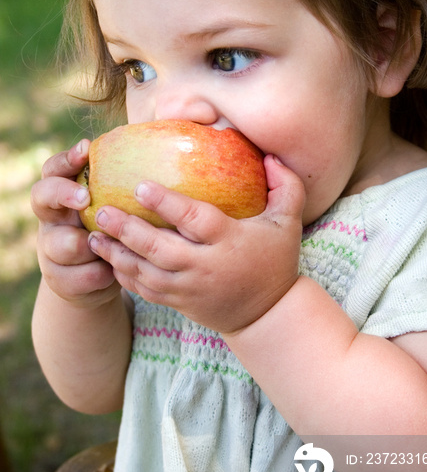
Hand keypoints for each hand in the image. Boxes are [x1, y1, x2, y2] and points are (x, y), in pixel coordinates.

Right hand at [31, 140, 119, 307]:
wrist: (97, 278)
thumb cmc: (114, 230)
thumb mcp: (114, 207)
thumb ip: (124, 187)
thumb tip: (168, 156)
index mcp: (64, 193)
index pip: (54, 168)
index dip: (67, 158)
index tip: (87, 149)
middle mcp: (52, 217)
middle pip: (42, 196)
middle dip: (63, 194)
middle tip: (85, 198)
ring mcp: (51, 248)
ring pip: (61, 243)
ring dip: (86, 244)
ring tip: (109, 243)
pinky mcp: (60, 279)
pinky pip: (79, 276)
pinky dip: (99, 274)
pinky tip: (114, 271)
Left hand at [86, 155, 304, 332]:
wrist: (267, 315)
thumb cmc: (276, 261)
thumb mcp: (288, 223)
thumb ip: (286, 187)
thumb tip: (270, 155)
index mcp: (229, 242)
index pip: (195, 221)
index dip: (166, 204)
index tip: (140, 186)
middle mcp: (206, 266)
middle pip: (160, 249)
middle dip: (128, 230)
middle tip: (101, 211)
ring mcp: (189, 288)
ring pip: (146, 272)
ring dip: (117, 254)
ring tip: (93, 235)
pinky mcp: (179, 302)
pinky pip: (146, 290)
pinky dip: (125, 276)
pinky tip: (108, 259)